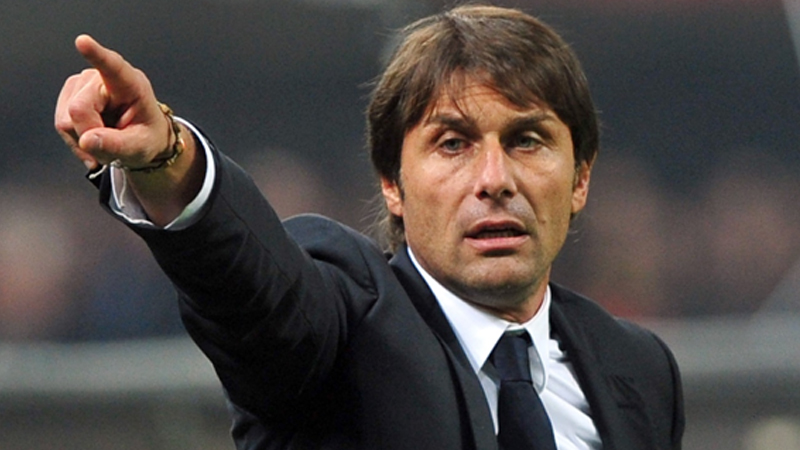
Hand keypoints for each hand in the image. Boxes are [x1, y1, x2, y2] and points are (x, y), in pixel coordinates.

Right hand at [55, 35, 171, 170]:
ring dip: (84, 139)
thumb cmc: (146, 136)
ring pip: (66, 119)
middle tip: (112, 146)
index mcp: (131, 85)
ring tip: (106, 140)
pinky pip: (61, 123)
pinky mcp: (70, 93)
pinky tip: (93, 140)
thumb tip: (86, 140)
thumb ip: (116, 144)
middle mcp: (103, 78)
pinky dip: (76, 139)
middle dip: (90, 134)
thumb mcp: (140, 146)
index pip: (113, 67)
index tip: (83, 42)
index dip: (96, 55)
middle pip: (78, 109)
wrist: (140, 138)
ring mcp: (82, 83)